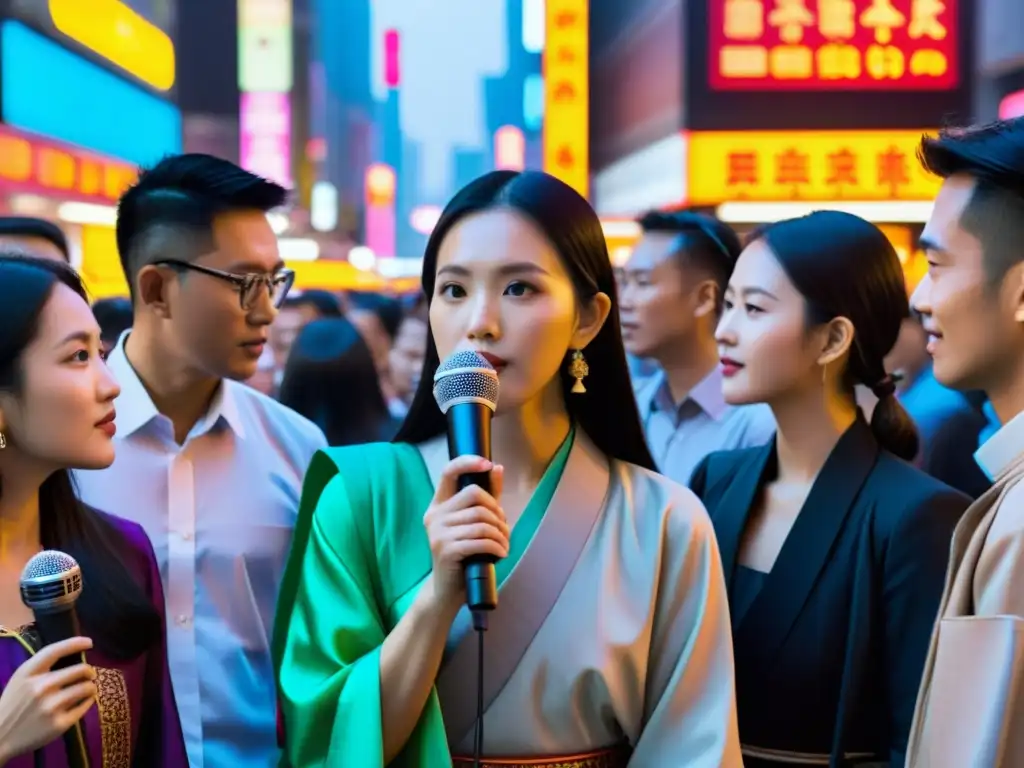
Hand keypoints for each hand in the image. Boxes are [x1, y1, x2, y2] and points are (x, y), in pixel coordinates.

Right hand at [0, 637, 96, 763]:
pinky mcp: (60, 724)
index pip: (55, 651)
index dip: (75, 643)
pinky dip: (89, 701)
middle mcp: (41, 688)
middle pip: (80, 670)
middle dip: (89, 671)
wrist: (0, 738)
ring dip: (91, 686)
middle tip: (89, 675)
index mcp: (28, 674)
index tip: (89, 643)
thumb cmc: (13, 705)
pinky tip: (85, 701)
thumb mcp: (20, 680)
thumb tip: (72, 654)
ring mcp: (51, 707)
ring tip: (88, 688)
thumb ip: (40, 667)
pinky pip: (85, 706)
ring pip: (87, 688)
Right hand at [423, 455, 507, 609]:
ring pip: (482, 519)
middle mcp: (434, 515)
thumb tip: (497, 467)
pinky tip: (501, 554)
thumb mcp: (474, 523)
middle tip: (503, 529)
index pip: (448, 472)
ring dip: (501, 533)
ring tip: (504, 544)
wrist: (448, 590)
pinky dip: (497, 546)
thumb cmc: (464, 554)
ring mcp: (438, 532)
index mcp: (439, 505)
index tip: (487, 464)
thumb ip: (486, 497)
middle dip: (496, 511)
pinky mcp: (446, 549)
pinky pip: (481, 539)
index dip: (467, 462)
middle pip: (474, 495)